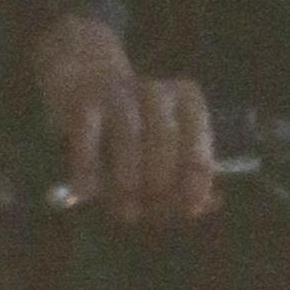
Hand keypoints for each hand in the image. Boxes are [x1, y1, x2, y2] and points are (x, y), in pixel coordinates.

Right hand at [30, 9, 217, 224]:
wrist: (84, 75)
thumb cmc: (136, 123)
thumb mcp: (165, 144)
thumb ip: (187, 175)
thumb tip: (208, 204)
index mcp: (185, 98)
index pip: (198, 136)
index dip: (196, 176)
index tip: (191, 208)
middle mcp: (155, 91)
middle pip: (164, 138)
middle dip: (159, 183)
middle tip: (150, 214)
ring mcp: (118, 94)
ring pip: (128, 137)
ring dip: (128, 181)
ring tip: (125, 212)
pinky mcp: (82, 101)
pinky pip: (86, 136)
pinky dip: (87, 167)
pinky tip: (87, 193)